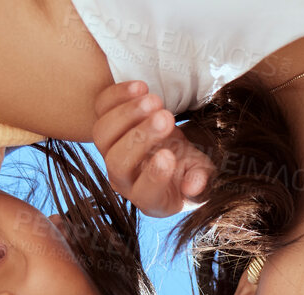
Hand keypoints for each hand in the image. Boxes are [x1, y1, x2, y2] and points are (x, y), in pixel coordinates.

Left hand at [92, 81, 211, 217]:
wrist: (172, 147)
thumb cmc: (188, 166)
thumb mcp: (202, 174)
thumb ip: (201, 181)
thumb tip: (194, 186)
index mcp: (150, 198)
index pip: (145, 194)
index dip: (154, 176)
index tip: (170, 155)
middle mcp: (122, 179)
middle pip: (118, 162)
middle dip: (141, 138)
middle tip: (166, 118)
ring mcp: (109, 152)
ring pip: (103, 135)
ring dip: (128, 114)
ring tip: (156, 100)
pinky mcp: (106, 125)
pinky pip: (101, 108)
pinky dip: (118, 95)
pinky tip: (142, 87)